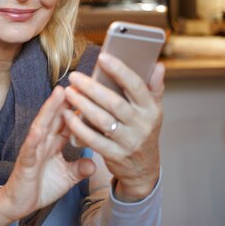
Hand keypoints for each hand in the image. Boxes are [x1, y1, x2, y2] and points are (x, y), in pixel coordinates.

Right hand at [0, 86, 95, 225]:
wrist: (20, 204)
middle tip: (78, 82)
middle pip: (55, 116)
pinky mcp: (25, 161)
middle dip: (66, 99)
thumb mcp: (67, 177)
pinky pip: (30, 147)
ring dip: (50, 109)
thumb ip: (79, 168)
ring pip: (42, 124)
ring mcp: (33, 149)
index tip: (90, 93)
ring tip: (59, 93)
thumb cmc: (41, 186)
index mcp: (53, 143)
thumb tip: (94, 163)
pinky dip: (34, 137)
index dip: (77, 108)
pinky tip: (39, 127)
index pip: (66, 121)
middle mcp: (43, 141)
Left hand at [62, 53, 164, 201]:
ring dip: (83, 105)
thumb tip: (157, 65)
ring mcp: (129, 142)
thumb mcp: (153, 110)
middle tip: (74, 77)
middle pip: (115, 103)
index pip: (136, 86)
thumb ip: (153, 87)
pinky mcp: (115, 155)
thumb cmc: (143, 129)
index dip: (120, 71)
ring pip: (102, 121)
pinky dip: (79, 127)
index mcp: (151, 109)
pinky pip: (94, 140)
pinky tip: (67, 115)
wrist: (143, 168)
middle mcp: (142, 125)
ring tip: (68, 92)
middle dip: (92, 88)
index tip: (102, 57)